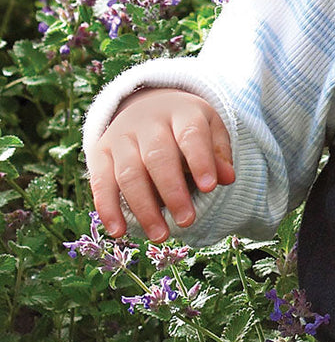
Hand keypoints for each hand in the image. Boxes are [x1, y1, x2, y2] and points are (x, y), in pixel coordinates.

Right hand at [87, 88, 234, 242]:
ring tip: (161, 235)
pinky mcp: (100, 153)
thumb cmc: (185, 125)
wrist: (148, 105)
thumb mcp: (209, 128)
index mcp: (181, 112)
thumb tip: (228, 178)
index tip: (210, 188)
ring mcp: (121, 136)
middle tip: (187, 221)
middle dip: (173, 191)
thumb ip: (218, 152)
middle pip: (158, 156)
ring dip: (144, 208)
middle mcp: (148, 121)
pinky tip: (119, 232)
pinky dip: (108, 208)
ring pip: (129, 173)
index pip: (190, 134)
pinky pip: (101, 182)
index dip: (200, 160)